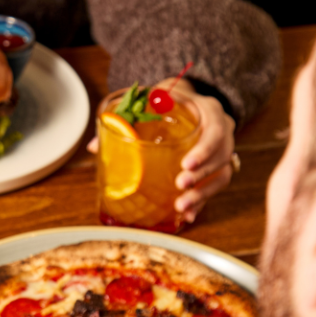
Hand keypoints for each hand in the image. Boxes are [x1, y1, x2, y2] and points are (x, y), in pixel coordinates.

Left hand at [87, 78, 236, 222]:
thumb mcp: (151, 101)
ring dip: (202, 194)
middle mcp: (221, 130)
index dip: (203, 150)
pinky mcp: (216, 167)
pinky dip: (201, 202)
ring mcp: (221, 150)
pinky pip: (214, 187)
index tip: (186, 164)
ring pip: (221, 176)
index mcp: (208, 111)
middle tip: (180, 186)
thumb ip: (126, 120)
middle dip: (201, 176)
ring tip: (181, 208)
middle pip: (221, 157)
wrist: (185, 101)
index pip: (215, 130)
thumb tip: (94, 146)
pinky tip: (186, 216)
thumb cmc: (166, 101)